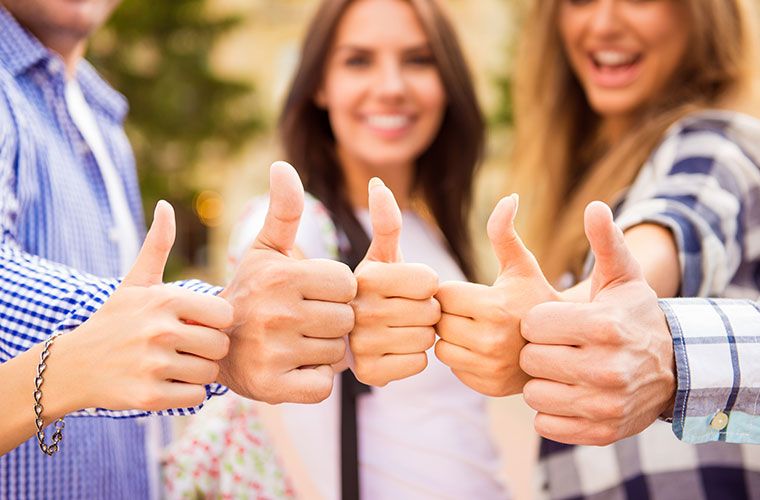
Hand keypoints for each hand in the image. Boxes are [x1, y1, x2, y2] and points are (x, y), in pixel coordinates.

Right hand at [67, 201, 232, 411]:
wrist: (74, 365)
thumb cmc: (116, 319)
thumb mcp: (136, 281)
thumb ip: (158, 245)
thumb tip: (165, 206)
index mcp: (165, 300)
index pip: (225, 314)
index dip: (216, 322)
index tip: (198, 324)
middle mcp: (160, 331)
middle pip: (220, 346)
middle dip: (208, 349)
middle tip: (186, 347)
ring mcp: (153, 365)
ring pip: (209, 373)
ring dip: (197, 372)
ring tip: (174, 364)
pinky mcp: (148, 397)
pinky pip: (195, 397)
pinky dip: (186, 393)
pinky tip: (167, 382)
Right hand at [218, 161, 356, 403]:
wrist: (211, 346)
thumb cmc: (250, 291)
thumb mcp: (264, 249)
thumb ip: (284, 210)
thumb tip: (282, 165)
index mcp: (283, 276)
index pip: (347, 284)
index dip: (334, 291)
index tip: (311, 294)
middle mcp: (278, 313)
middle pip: (346, 319)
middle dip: (332, 321)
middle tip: (303, 321)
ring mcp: (275, 353)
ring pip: (337, 353)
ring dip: (323, 350)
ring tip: (295, 342)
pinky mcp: (274, 387)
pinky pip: (323, 385)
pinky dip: (313, 379)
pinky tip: (291, 367)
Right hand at [349, 178, 439, 385]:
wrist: (339, 337)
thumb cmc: (369, 292)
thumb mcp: (376, 257)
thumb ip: (385, 223)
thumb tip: (378, 184)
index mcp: (364, 276)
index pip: (430, 282)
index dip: (425, 285)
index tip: (403, 288)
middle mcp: (357, 310)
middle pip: (430, 312)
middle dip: (423, 311)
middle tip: (399, 312)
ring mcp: (359, 344)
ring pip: (426, 339)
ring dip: (418, 335)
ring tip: (394, 330)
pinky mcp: (366, 374)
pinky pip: (417, 364)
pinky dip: (411, 359)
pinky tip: (391, 351)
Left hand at [435, 194, 558, 395]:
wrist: (568, 350)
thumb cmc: (538, 299)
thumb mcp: (523, 266)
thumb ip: (505, 234)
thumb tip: (507, 198)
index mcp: (495, 307)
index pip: (444, 295)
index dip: (454, 291)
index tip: (473, 293)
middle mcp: (490, 342)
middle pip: (439, 321)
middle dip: (451, 314)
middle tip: (474, 312)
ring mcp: (488, 368)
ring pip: (441, 347)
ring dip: (452, 337)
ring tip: (478, 329)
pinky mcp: (486, 387)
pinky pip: (452, 367)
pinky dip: (461, 358)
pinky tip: (484, 350)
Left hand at [520, 201, 675, 444]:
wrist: (671, 369)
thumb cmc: (634, 316)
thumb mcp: (624, 276)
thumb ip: (605, 242)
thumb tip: (594, 206)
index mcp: (604, 326)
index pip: (533, 325)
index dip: (537, 322)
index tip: (551, 321)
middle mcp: (607, 368)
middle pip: (531, 360)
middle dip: (537, 351)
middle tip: (555, 346)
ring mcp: (605, 404)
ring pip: (535, 394)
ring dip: (542, 381)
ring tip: (561, 369)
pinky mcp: (600, 432)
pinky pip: (546, 424)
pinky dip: (550, 411)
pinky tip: (567, 393)